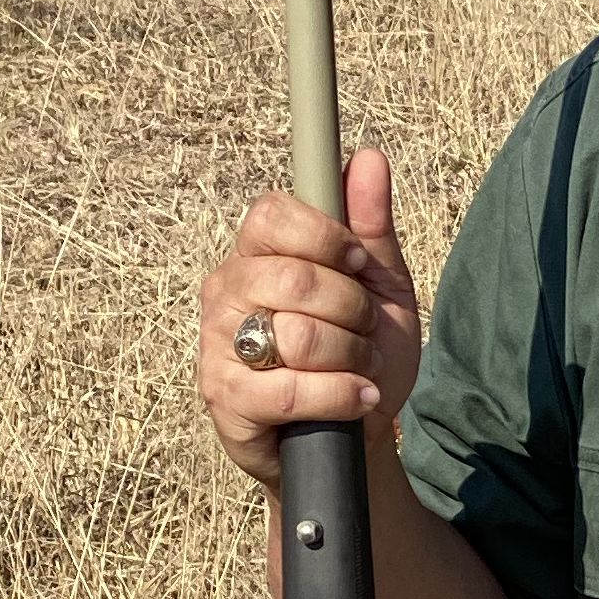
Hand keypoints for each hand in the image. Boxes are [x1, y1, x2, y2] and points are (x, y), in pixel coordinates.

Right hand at [197, 145, 421, 491]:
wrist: (356, 441)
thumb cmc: (360, 358)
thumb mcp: (380, 290)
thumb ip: (371, 227)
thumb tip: (367, 158)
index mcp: (257, 256)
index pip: (273, 214)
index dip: (328, 239)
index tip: (359, 266)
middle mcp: (226, 292)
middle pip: (295, 276)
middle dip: (353, 310)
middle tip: (364, 333)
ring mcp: (218, 345)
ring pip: (296, 333)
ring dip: (352, 356)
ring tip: (359, 370)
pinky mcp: (225, 398)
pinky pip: (290, 387)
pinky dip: (341, 394)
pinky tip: (357, 398)